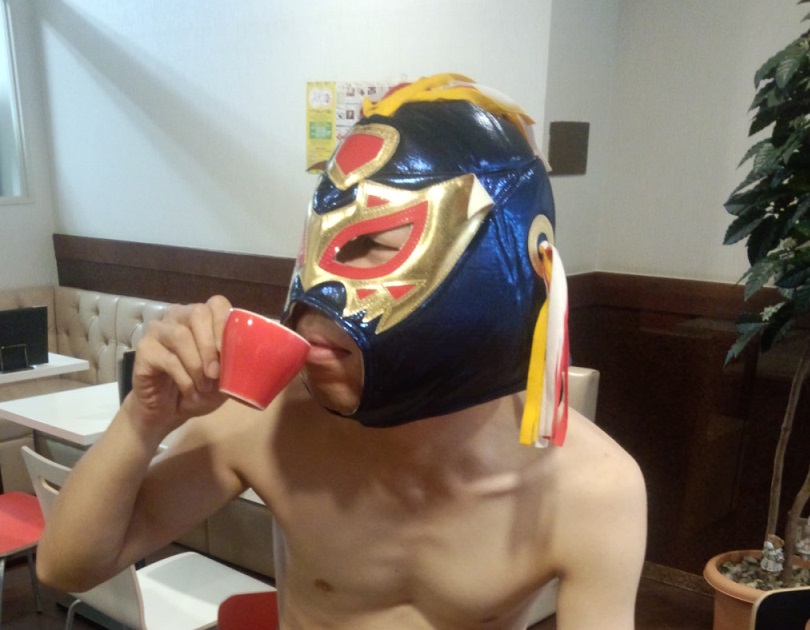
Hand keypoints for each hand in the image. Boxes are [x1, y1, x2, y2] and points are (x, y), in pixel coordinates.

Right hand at [125, 295, 231, 432]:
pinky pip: (167, 358)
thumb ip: (236, 363)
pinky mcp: (144, 349)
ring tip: (203, 386)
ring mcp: (159, 330)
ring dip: (197, 365)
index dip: (224, 324)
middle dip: (210, 345)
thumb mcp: (225, 378)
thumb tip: (250, 357)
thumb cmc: (200, 389)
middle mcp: (179, 316)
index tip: (228, 352)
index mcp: (203, 318)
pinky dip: (184, 378)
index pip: (217, 303)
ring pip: (181, 335)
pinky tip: (190, 391)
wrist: (168, 411)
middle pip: (198, 313)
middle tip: (215, 374)